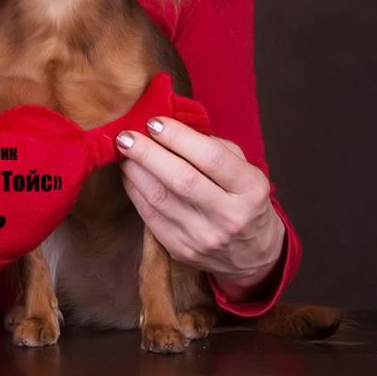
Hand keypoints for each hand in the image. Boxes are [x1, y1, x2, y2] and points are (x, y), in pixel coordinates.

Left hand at [116, 117, 284, 300]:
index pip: (211, 158)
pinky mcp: (181, 249)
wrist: (252, 254)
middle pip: (181, 179)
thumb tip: (170, 126)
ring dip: (135, 169)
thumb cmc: (243, 199)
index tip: (154, 121)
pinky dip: (134, 189)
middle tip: (126, 135)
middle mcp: (229, 216)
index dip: (178, 137)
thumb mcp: (245, 168)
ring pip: (159, 197)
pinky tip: (129, 172)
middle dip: (147, 152)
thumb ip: (213, 146)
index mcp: (250, 189)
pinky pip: (149, 215)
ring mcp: (204, 236)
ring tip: (124, 150)